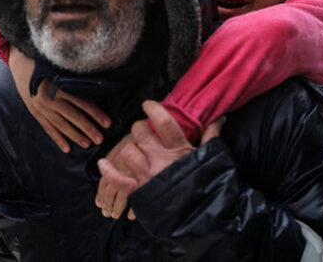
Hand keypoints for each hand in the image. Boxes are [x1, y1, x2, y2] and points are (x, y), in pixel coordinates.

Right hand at [9, 45, 110, 152]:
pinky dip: (57, 139)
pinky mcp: (35, 113)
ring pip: (61, 125)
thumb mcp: (62, 70)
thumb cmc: (47, 66)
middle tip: (100, 139)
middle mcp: (50, 98)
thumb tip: (99, 89)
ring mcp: (41, 107)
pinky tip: (67, 149)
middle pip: (73, 116)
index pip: (82, 102)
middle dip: (88, 128)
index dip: (96, 113)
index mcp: (60, 86)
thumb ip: (76, 81)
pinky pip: (48, 128)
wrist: (21, 67)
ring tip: (87, 144)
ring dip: (75, 136)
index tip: (108, 123)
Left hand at [97, 100, 224, 210]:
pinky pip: (117, 179)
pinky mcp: (139, 192)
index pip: (164, 122)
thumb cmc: (210, 185)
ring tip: (135, 150)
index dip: (154, 109)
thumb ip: (212, 136)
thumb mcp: (213, 158)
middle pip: (140, 134)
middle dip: (139, 128)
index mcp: (179, 150)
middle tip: (143, 131)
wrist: (203, 217)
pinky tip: (103, 163)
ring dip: (129, 148)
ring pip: (128, 152)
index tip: (147, 104)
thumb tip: (219, 118)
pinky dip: (108, 171)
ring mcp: (148, 176)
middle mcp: (160, 160)